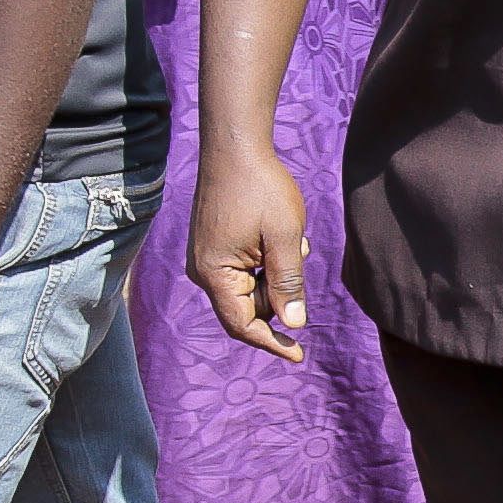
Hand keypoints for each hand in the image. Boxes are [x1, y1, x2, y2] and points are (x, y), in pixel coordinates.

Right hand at [191, 133, 311, 365]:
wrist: (234, 147)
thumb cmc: (260, 188)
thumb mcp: (285, 237)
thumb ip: (289, 283)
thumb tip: (293, 323)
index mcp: (214, 274)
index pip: (243, 325)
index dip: (271, 343)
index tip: (300, 354)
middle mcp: (202, 271)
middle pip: (247, 309)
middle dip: (279, 295)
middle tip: (299, 254)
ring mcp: (205, 258)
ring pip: (248, 289)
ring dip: (276, 275)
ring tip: (291, 238)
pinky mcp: (213, 246)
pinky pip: (243, 271)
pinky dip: (267, 262)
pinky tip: (280, 235)